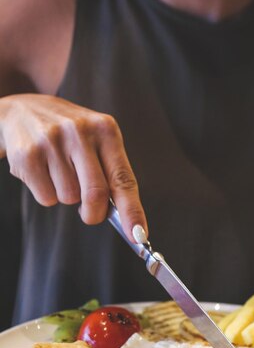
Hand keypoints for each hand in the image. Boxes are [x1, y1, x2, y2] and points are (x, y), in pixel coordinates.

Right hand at [0, 93, 146, 240]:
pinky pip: (47, 198)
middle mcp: (80, 132)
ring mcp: (52, 141)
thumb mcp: (96, 142)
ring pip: (69, 198)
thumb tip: (127, 220)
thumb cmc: (70, 137)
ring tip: (59, 174)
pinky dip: (47, 195)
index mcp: (105, 130)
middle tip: (89, 214)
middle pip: (96, 194)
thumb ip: (111, 174)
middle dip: (95, 214)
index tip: (138, 236)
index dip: (132, 211)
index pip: (124, 179)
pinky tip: (43, 173)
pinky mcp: (28, 155)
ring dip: (67, 197)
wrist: (22, 111)